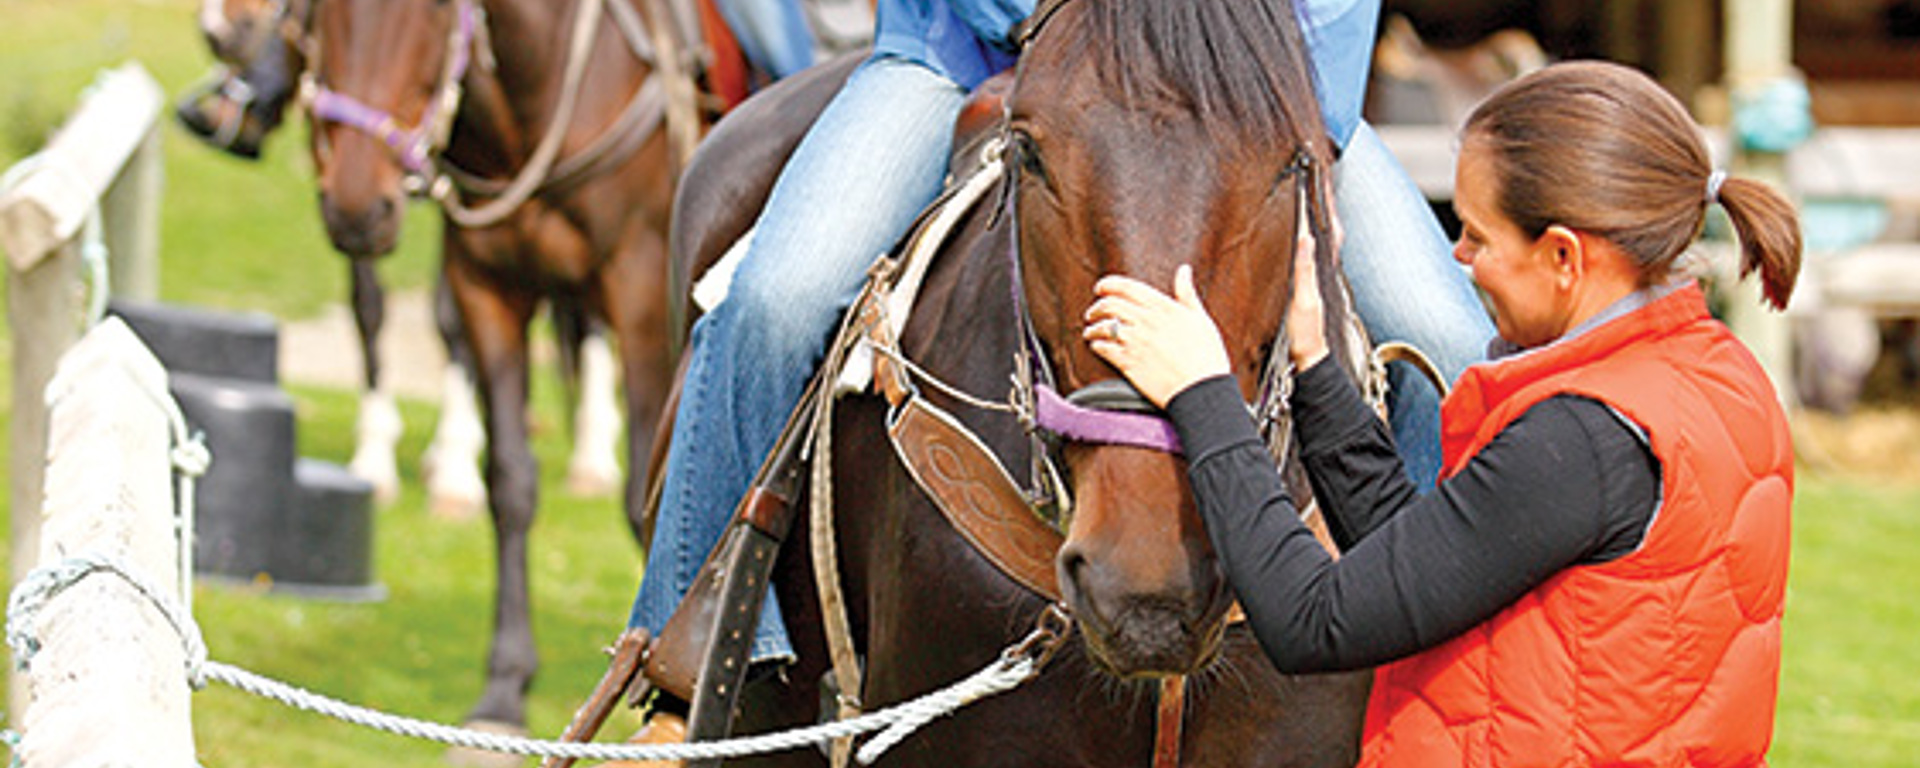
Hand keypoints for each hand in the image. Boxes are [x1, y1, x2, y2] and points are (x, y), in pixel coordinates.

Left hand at [1083, 265, 1230, 407]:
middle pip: (1109, 305)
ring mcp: (1135, 342)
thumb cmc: (1206, 355)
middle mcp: (1145, 321)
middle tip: (1093, 312)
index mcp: (1162, 307)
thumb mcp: (1200, 318)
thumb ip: (1187, 293)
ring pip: (1103, 327)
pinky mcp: (1128, 362)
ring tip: (1091, 331)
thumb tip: (1184, 271)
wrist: (1201, 389)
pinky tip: (1097, 346)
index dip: (1109, 284)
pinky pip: (1104, 349)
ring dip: (1093, 327)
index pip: (1127, 287)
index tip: (1101, 287)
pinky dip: (1097, 345)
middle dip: (1097, 307)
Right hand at [1288, 195, 1329, 369]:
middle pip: (1317, 233)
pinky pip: (1303, 256)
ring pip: (1310, 244)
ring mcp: (1310, 279)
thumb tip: (1306, 237)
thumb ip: (1304, 268)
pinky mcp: (1302, 287)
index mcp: (1318, 270)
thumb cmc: (1306, 331)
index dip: (1315, 207)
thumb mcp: (1304, 299)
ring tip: (1301, 203)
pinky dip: (1300, 241)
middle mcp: (1317, 271)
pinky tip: (1293, 240)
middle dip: (1314, 209)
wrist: (1308, 356)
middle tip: (1307, 184)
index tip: (1309, 183)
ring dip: (1307, 223)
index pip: (1318, 231)